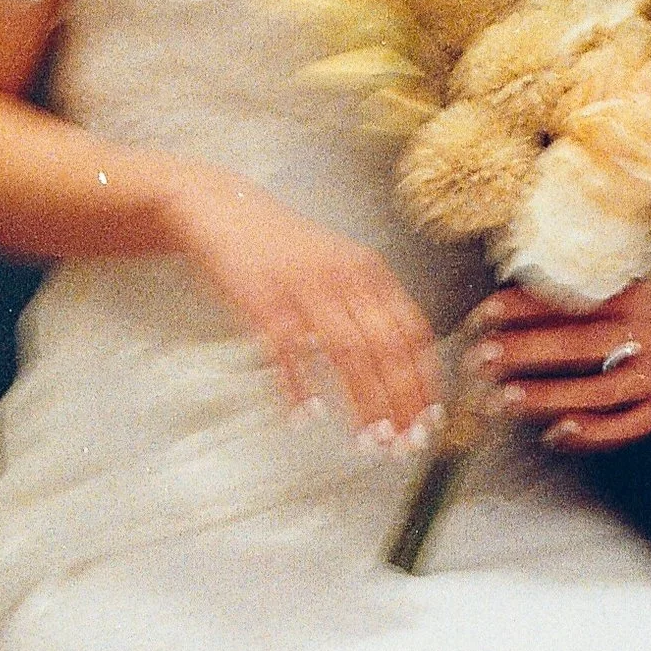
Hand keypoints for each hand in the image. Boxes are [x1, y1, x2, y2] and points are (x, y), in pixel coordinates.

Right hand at [160, 163, 440, 442]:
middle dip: (398, 401)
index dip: (423, 378)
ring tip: (367, 440)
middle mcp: (342, 276)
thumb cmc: (281, 246)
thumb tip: (397, 365)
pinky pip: (285, 352)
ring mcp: (302, 287)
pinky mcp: (260, 299)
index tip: (428, 416)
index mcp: (367, 270)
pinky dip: (297, 387)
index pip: (411, 331)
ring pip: (345, 353)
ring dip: (360, 402)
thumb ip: (366, 304)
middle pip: (384, 347)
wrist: (221, 208)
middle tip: (402, 442)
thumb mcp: (336, 263)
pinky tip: (306, 414)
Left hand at [471, 275, 650, 448]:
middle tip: (480, 359)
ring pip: (596, 391)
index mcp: (646, 291)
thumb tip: (539, 276)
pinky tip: (556, 434)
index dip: (523, 307)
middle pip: (575, 346)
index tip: (485, 313)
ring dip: (545, 397)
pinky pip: (630, 426)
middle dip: (521, 353)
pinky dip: (592, 433)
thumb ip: (605, 273)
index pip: (572, 301)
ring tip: (504, 399)